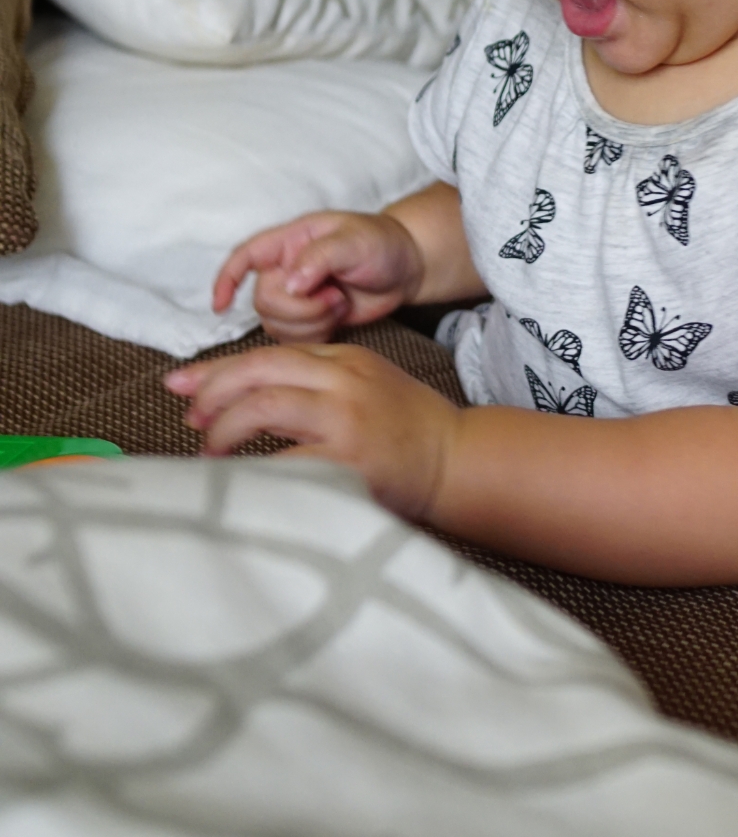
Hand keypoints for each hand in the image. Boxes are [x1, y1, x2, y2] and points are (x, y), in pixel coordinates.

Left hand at [166, 343, 460, 521]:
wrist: (458, 459)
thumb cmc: (407, 429)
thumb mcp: (364, 385)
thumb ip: (315, 383)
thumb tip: (247, 400)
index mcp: (344, 360)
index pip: (268, 354)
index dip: (218, 370)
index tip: (180, 384)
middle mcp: (342, 380)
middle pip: (259, 371)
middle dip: (213, 393)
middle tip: (191, 420)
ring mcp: (347, 418)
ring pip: (264, 406)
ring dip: (225, 430)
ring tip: (211, 452)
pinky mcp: (351, 458)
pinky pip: (287, 461)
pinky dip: (255, 471)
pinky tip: (242, 482)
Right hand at [213, 210, 425, 341]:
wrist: (408, 267)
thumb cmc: (381, 242)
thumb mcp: (355, 240)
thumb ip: (320, 257)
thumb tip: (290, 283)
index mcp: (290, 241)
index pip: (245, 256)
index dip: (226, 279)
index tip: (221, 304)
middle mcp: (286, 268)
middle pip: (263, 300)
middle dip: (299, 307)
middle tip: (334, 295)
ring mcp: (297, 297)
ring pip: (275, 324)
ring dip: (310, 321)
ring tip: (340, 303)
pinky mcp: (310, 320)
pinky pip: (294, 339)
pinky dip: (315, 334)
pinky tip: (338, 318)